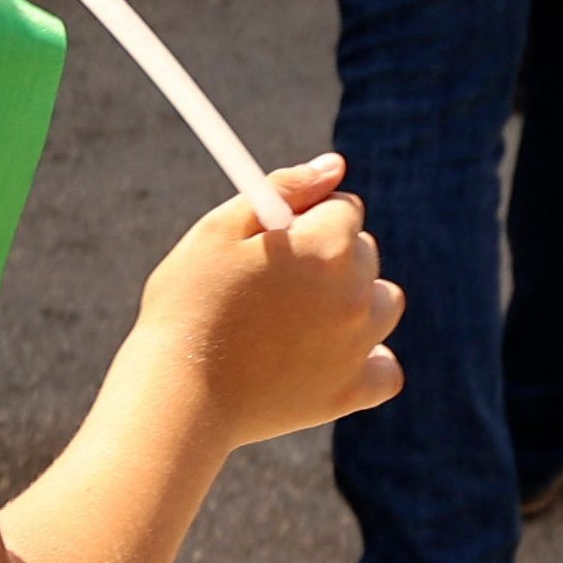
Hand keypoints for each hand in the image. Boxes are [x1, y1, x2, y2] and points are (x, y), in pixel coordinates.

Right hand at [130, 153, 400, 445]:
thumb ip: (282, 189)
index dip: (304, 218)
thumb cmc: (186, 306)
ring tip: (297, 320)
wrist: (177, 397)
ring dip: (352, 302)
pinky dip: (367, 361)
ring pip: (383, 303)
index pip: (344, 208)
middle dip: (328, 256)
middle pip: (364, 253)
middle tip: (271, 284)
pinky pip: (386, 369)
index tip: (269, 242)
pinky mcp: (350, 393)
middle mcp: (356, 293)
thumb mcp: (218, 231)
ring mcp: (358, 345)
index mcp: (327, 245)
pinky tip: (328, 358)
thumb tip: (335, 165)